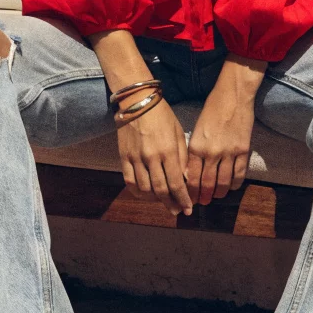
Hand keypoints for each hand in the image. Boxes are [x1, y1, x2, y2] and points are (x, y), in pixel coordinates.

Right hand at [116, 96, 192, 216]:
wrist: (137, 102)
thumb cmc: (163, 115)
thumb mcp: (179, 133)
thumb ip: (183, 157)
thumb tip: (186, 179)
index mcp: (168, 151)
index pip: (176, 183)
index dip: (183, 199)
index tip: (188, 209)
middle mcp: (151, 158)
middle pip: (161, 190)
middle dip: (171, 203)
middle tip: (177, 210)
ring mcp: (136, 158)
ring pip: (145, 189)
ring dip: (155, 200)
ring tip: (163, 202)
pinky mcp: (124, 157)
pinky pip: (130, 181)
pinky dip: (138, 192)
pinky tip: (145, 195)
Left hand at [187, 63, 260, 206]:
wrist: (233, 95)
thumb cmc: (212, 108)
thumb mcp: (197, 129)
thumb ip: (194, 150)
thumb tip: (192, 171)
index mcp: (196, 147)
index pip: (191, 177)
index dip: (190, 191)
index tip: (190, 198)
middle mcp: (211, 153)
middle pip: (206, 183)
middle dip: (203, 196)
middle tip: (202, 203)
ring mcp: (228, 153)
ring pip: (222, 182)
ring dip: (218, 193)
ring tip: (216, 196)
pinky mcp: (243, 151)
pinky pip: (238, 175)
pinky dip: (234, 184)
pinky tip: (231, 187)